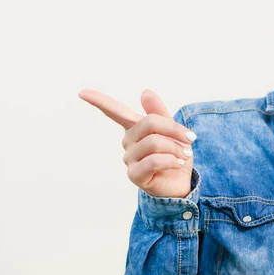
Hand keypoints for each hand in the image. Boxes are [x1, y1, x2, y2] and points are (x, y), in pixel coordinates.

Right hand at [78, 88, 195, 197]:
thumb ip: (159, 112)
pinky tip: (178, 163)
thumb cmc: (176, 154)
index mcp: (135, 127)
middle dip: (174, 129)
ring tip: (185, 154)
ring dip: (176, 148)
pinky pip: (153, 161)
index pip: (115, 111)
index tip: (82, 92)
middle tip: (190, 138)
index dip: (99, 101)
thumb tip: (145, 92)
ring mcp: (129, 159)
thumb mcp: (173, 130)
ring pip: (154, 143)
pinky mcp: (134, 175)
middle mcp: (128, 141)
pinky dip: (171, 160)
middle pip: (149, 123)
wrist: (182, 182)